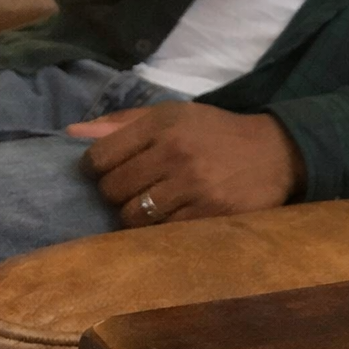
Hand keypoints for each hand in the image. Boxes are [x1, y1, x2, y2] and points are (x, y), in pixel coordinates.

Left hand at [67, 101, 305, 226]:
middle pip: (112, 190)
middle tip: (136, 190)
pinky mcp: (210, 215)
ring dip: (138, 215)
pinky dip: (162, 229)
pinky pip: (162, 233)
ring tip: (155, 206)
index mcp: (163, 124)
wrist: (276, 152)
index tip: (108, 172)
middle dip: (117, 194)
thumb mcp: (174, 115)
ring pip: (133, 217)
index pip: (99, 156)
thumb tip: (72, 133)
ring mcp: (193, 187)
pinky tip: (175, 216)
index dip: (96, 169)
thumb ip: (123, 123)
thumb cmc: (216, 133)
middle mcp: (176, 153)